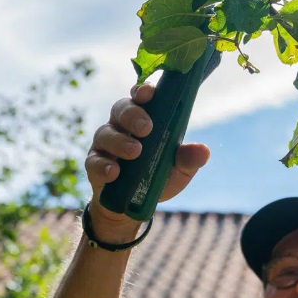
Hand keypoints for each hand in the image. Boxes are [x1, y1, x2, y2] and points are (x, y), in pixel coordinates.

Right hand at [84, 81, 209, 240]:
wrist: (133, 206)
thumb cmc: (157, 176)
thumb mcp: (178, 170)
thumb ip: (188, 159)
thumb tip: (203, 151)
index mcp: (143, 118)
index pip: (141, 97)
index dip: (143, 91)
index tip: (149, 93)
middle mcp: (121, 125)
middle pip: (121, 109)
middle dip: (133, 115)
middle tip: (147, 128)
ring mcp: (105, 144)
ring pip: (105, 133)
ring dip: (120, 141)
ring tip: (135, 152)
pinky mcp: (93, 164)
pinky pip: (94, 161)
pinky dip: (104, 166)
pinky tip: (114, 172)